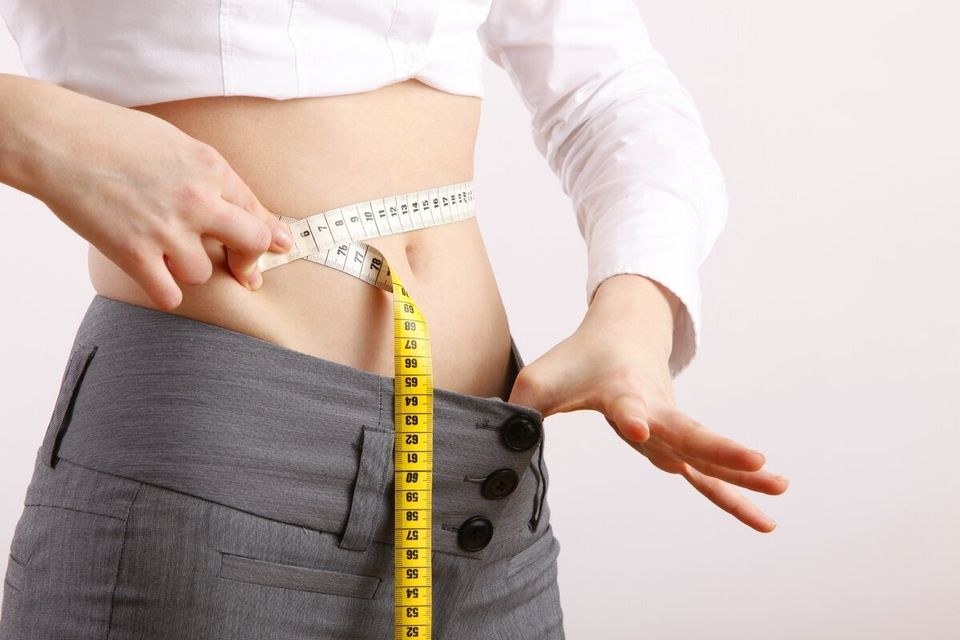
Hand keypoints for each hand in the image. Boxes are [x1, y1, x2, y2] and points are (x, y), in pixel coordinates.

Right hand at [25, 90, 293, 308]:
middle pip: (251, 245)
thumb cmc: (112, 135)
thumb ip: (213, 177)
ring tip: (164, 250)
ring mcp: (167, 229)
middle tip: (240, 269)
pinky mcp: (134, 254)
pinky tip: (154, 276)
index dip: (269, 234)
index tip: (276, 247)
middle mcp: (197, 200)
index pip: (257, 211)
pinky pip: (169, 294)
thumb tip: (246, 209)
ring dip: (188, 269)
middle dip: (249, 260)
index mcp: (211, 168)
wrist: (56, 139)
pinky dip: (164, 291)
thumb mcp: (176, 143)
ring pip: (202, 273)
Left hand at [507, 274, 788, 532]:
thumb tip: (490, 444)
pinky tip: (763, 520)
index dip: (633, 418)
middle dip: (717, 448)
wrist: (622, 333)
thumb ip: (518, 411)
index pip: (627, 406)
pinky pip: (706, 473)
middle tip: (757, 461)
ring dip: (741, 474)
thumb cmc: (577, 359)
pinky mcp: (675, 441)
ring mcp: (670, 426)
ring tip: (781, 490)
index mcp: (620, 390)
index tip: (638, 428)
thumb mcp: (539, 380)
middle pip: (687, 430)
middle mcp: (653, 408)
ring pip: (706, 453)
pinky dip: (733, 494)